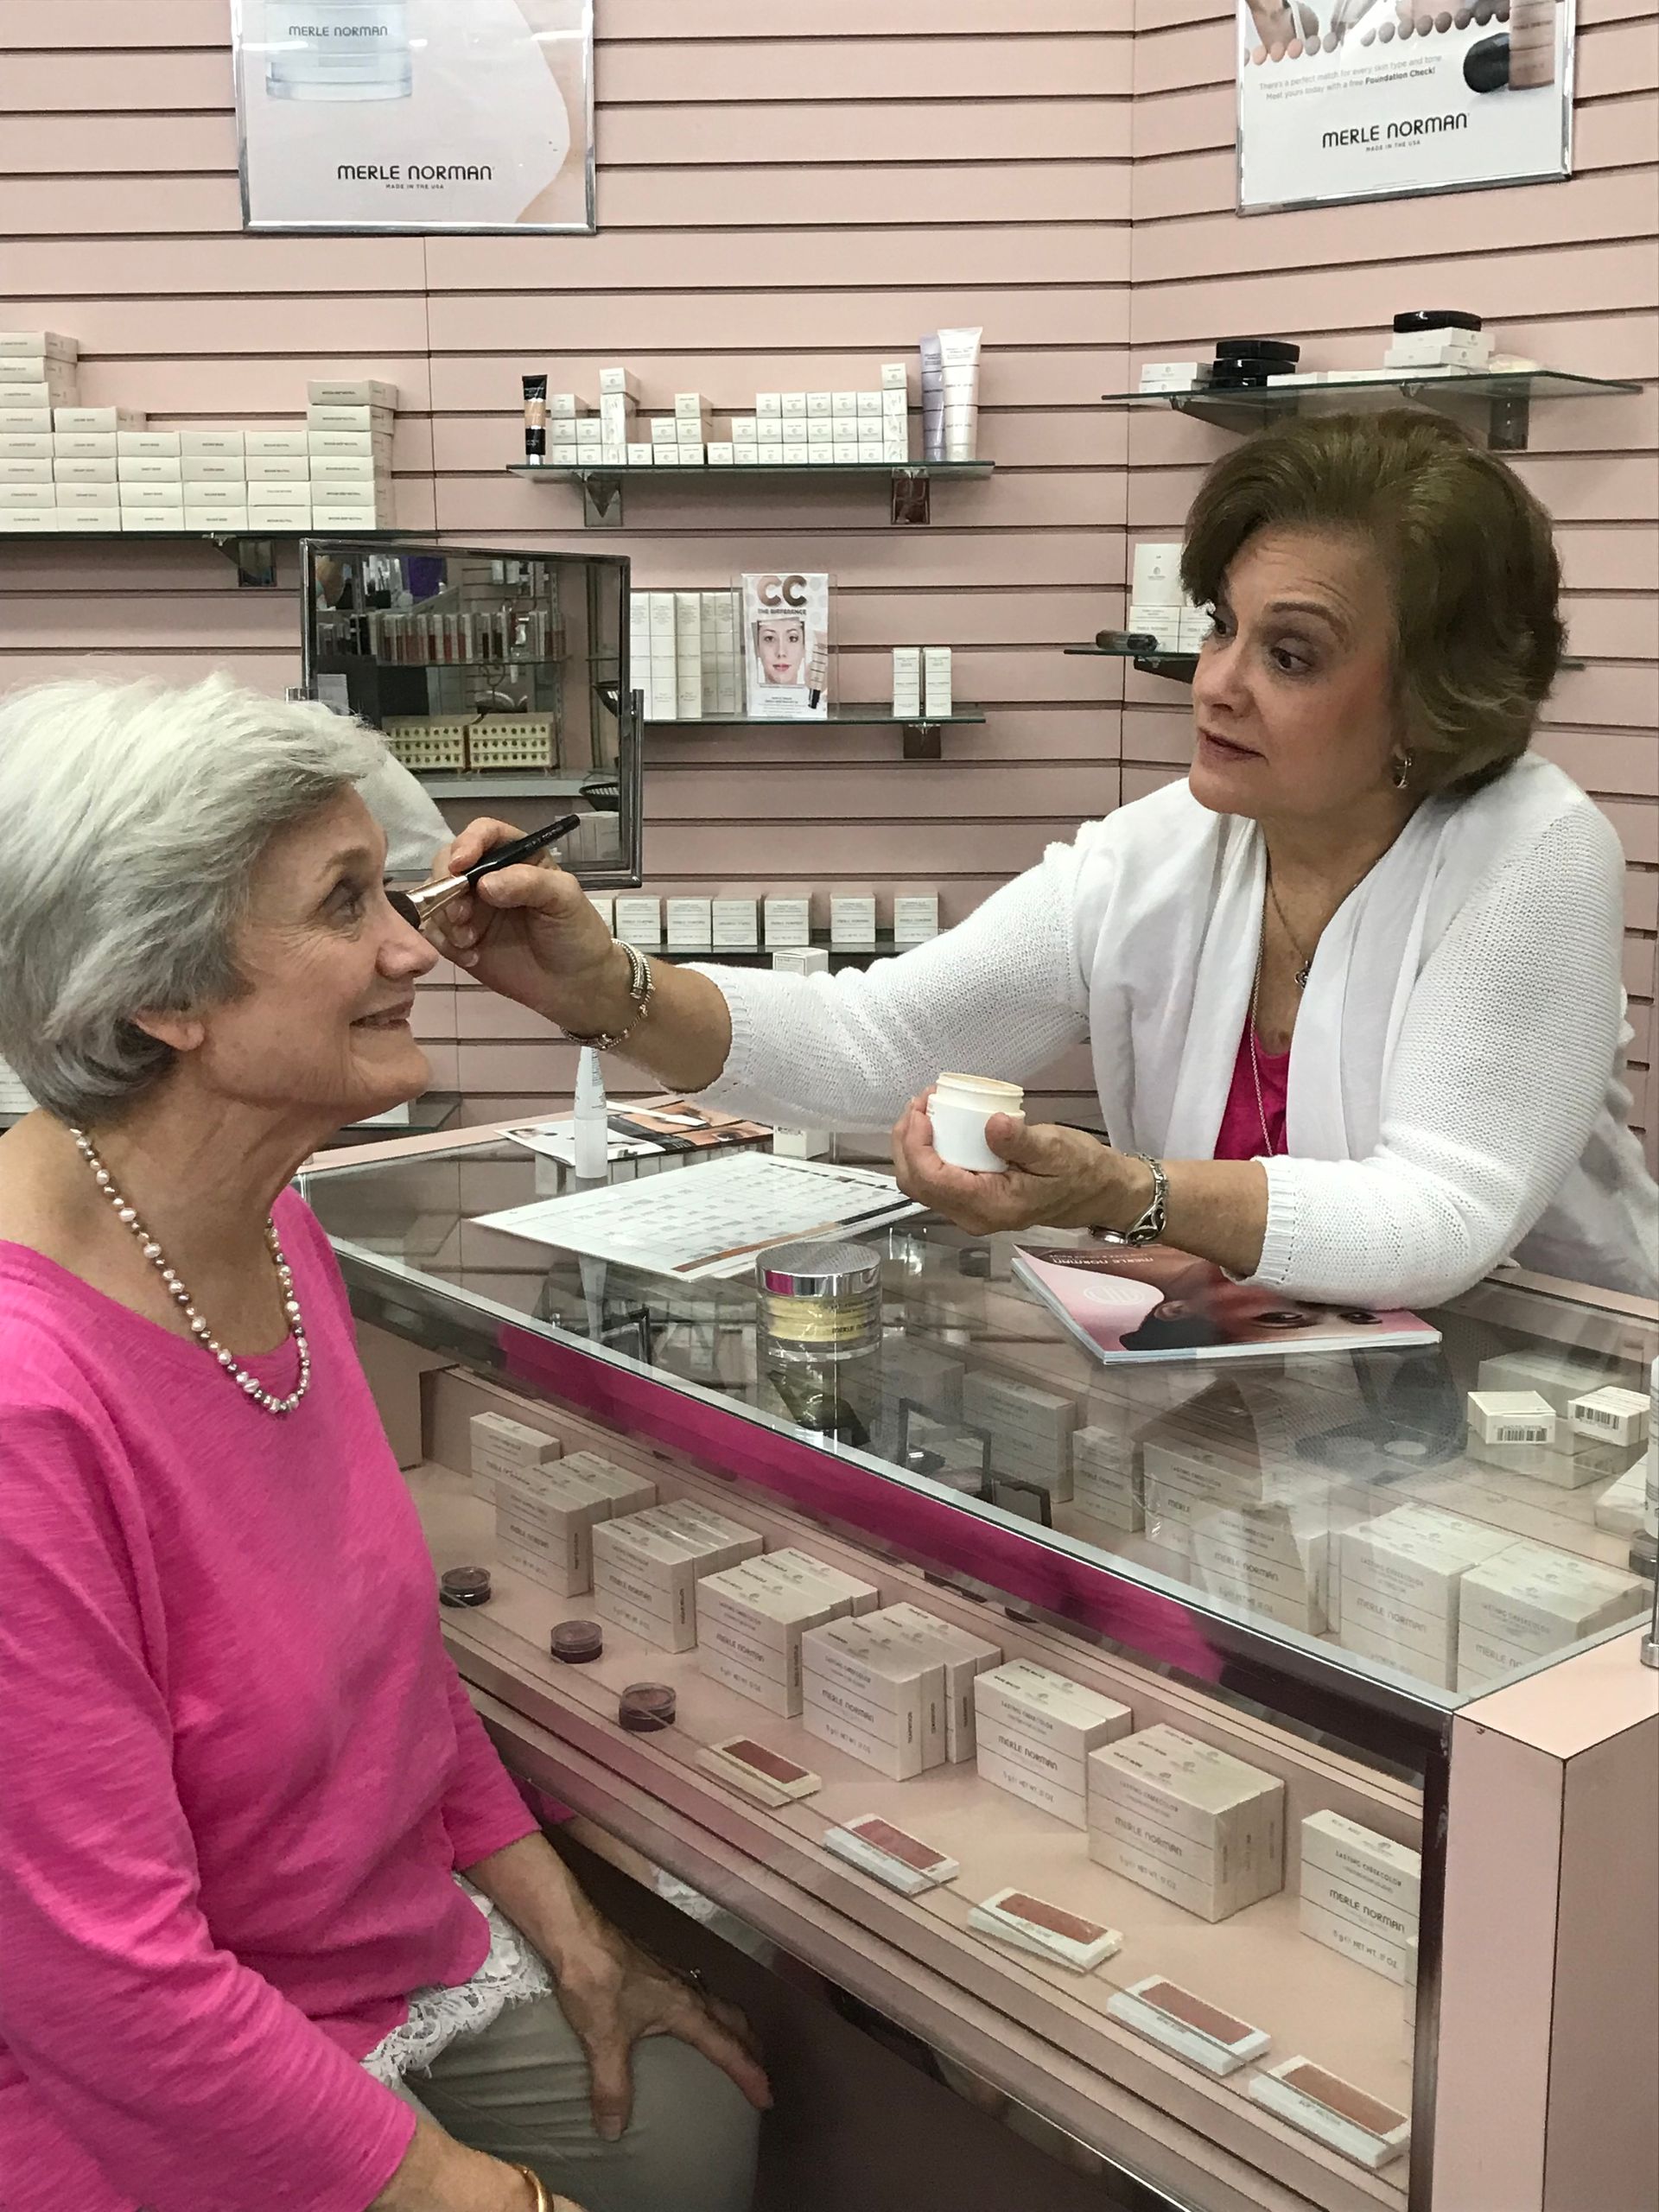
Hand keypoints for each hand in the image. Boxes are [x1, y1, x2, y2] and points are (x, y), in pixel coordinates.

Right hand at [423, 817, 629, 1032]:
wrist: (573, 984)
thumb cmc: (575, 933)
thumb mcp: (564, 899)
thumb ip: (529, 883)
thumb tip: (485, 884)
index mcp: (516, 856)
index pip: (484, 833)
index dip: (468, 842)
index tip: (461, 865)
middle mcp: (488, 876)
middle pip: (448, 862)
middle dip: (447, 885)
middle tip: (461, 915)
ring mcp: (471, 906)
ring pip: (435, 896)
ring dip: (444, 918)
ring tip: (469, 942)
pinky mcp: (460, 937)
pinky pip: (435, 931)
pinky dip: (444, 943)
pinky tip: (472, 957)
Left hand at [552, 1923, 771, 2142]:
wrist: (575, 1933)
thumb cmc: (596, 1981)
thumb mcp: (603, 2038)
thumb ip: (612, 2086)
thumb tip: (613, 2132)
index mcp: (685, 2008)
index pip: (727, 2047)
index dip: (748, 2074)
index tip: (767, 2097)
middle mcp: (688, 1990)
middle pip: (732, 2019)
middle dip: (750, 2046)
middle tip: (759, 2072)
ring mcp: (672, 1976)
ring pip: (716, 2004)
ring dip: (731, 2028)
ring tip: (733, 2048)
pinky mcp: (655, 1969)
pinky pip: (696, 1996)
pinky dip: (708, 2015)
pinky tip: (687, 2022)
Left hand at [890, 1094, 1149, 1235]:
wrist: (1098, 1193)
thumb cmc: (1080, 1171)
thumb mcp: (1056, 1150)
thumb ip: (1021, 1141)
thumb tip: (991, 1124)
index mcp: (990, 1206)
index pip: (931, 1179)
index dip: (915, 1144)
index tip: (921, 1109)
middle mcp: (973, 1215)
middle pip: (916, 1183)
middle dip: (907, 1141)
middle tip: (920, 1102)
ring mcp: (971, 1211)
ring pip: (921, 1183)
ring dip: (914, 1145)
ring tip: (925, 1108)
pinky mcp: (973, 1200)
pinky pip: (936, 1179)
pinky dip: (927, 1152)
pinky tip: (937, 1125)